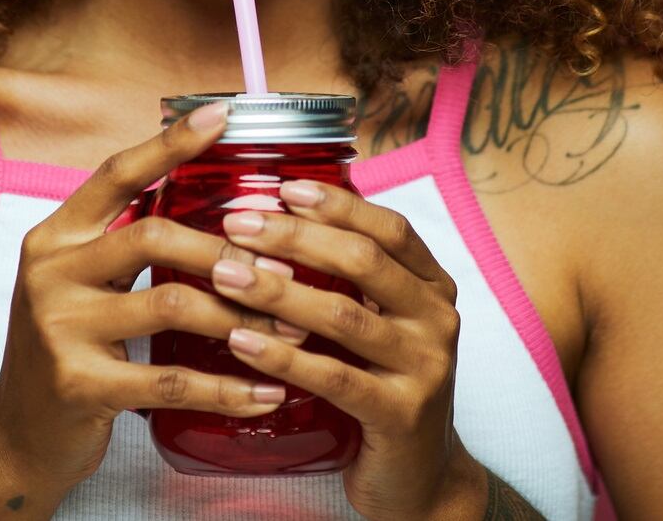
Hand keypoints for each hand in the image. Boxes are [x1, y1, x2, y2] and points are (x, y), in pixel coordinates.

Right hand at [0, 101, 308, 495]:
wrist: (16, 435)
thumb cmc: (68, 348)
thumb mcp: (80, 283)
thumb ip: (123, 243)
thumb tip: (213, 206)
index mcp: (55, 237)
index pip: (117, 175)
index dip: (169, 143)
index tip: (221, 115)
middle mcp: (50, 273)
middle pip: (153, 235)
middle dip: (228, 251)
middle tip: (286, 271)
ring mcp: (60, 329)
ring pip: (171, 304)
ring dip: (240, 316)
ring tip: (289, 331)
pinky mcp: (78, 385)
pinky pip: (168, 379)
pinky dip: (225, 387)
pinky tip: (264, 391)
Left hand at [210, 180, 480, 520]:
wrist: (420, 477)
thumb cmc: (384, 387)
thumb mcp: (380, 324)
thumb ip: (349, 279)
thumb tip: (281, 214)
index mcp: (433, 287)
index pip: (388, 228)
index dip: (336, 204)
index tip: (283, 187)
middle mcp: (437, 320)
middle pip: (363, 261)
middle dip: (295, 237)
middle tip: (238, 225)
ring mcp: (424, 368)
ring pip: (344, 316)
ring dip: (278, 290)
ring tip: (225, 275)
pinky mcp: (400, 415)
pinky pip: (334, 377)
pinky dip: (283, 356)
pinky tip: (242, 341)